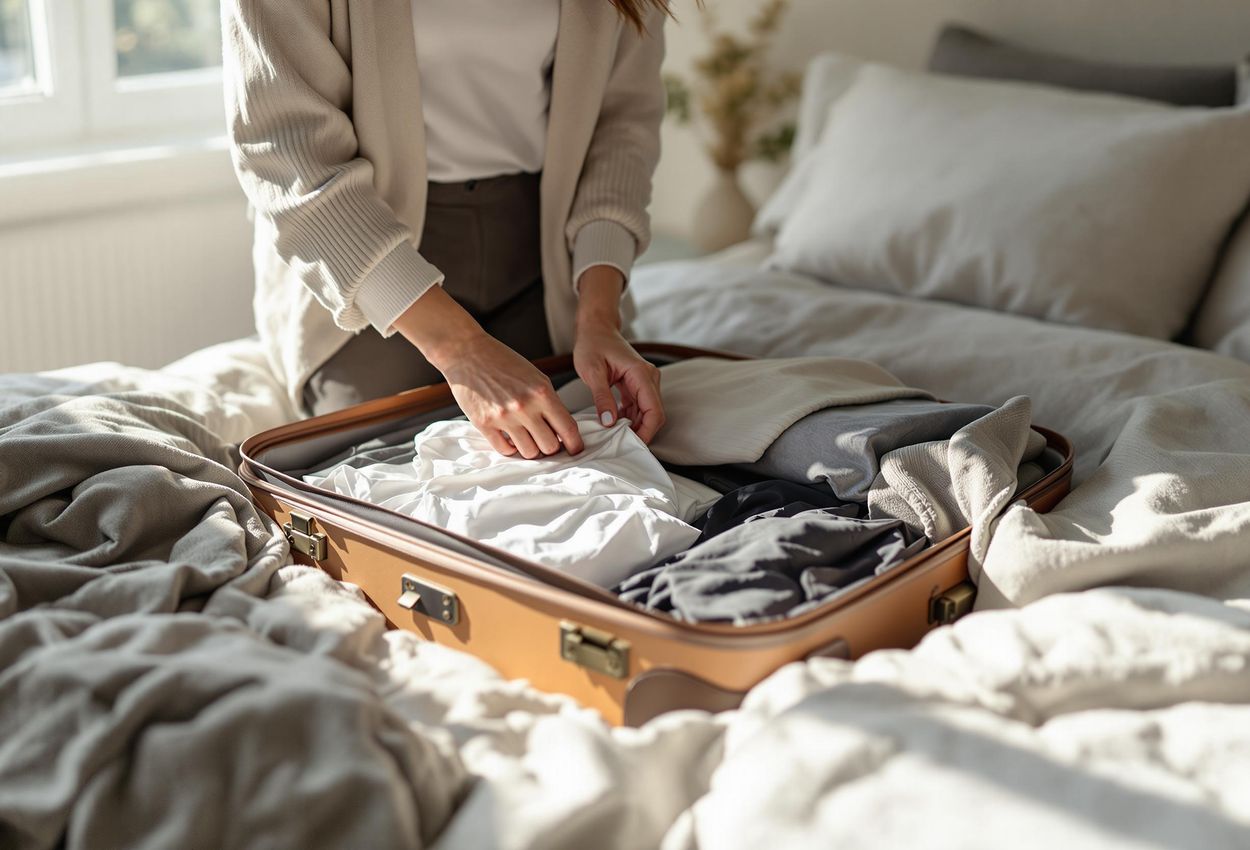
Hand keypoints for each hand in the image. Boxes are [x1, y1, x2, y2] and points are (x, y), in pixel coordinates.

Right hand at [393, 287, 583, 457]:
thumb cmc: (504, 363)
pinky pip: (505, 450)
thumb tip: (561, 431)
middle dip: (551, 447)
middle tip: (546, 440)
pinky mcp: (484, 424)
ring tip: (527, 437)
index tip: (574, 449)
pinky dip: (510, 447)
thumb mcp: (536, 378)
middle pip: (549, 447)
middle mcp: (524, 407)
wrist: (468, 353)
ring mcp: (503, 417)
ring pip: (529, 453)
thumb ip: (550, 403)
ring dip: (530, 448)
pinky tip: (510, 437)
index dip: (574, 444)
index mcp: (542, 393)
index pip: (568, 428)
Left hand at [574, 266, 665, 443]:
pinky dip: (629, 418)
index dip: (646, 431)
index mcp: (641, 374)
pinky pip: (639, 407)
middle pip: (654, 414)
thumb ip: (602, 397)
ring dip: (634, 426)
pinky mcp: (638, 385)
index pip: (654, 411)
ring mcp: (645, 382)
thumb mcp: (593, 371)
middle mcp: (649, 378)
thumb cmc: (592, 344)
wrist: (595, 329)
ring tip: (614, 437)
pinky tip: (613, 423)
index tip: (632, 445)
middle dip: (641, 432)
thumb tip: (609, 422)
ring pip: (647, 413)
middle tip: (620, 445)